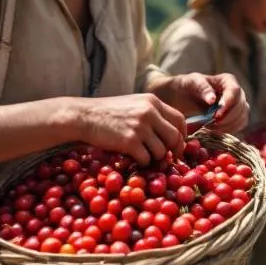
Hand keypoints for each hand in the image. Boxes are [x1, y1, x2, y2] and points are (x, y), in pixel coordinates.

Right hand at [71, 94, 186, 164]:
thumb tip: (170, 133)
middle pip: (175, 137)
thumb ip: (151, 114)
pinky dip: (142, 162)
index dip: (182, 135)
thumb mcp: (133, 104)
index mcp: (152, 101)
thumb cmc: (107, 112)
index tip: (178, 145)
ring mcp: (140, 127)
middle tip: (168, 158)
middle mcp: (149, 112)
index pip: (180, 119)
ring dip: (154, 157)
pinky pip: (146, 159)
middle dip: (174, 150)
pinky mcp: (130, 142)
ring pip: (161, 151)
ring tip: (143, 155)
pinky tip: (132, 157)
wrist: (83, 116)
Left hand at [153, 72, 249, 134]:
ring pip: (242, 118)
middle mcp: (237, 93)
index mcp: (228, 80)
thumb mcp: (192, 83)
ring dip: (227, 125)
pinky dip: (228, 130)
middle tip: (210, 123)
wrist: (184, 97)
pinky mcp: (237, 118)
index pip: (235, 91)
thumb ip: (202, 88)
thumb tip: (213, 100)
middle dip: (227, 118)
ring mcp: (238, 106)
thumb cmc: (188, 86)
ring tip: (209, 126)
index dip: (228, 104)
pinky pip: (239, 126)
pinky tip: (214, 129)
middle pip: (241, 106)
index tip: (216, 115)